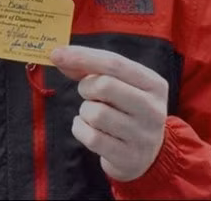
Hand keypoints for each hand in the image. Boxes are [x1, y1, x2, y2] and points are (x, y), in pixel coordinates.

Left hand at [50, 46, 167, 181]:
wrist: (145, 155)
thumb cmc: (125, 110)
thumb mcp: (119, 85)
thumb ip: (90, 68)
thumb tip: (59, 56)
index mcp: (154, 84)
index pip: (115, 63)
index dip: (82, 56)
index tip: (56, 54)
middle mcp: (153, 109)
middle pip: (105, 85)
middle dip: (86, 87)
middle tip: (89, 94)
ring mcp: (143, 136)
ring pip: (96, 113)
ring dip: (85, 111)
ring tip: (95, 115)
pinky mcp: (128, 157)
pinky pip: (91, 137)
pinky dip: (80, 129)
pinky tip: (89, 129)